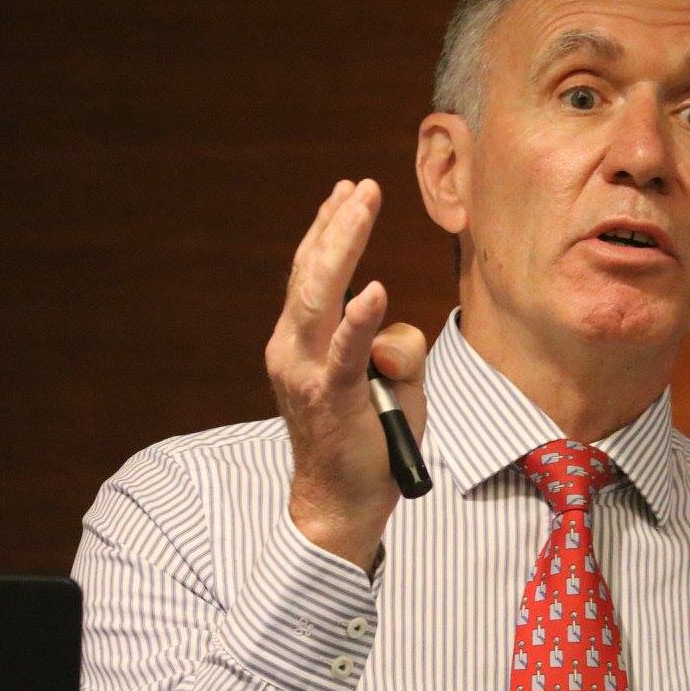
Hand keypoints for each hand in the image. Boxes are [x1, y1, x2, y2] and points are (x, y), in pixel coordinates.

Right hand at [264, 179, 426, 573]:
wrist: (341, 503)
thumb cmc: (368, 439)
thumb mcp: (389, 382)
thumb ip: (394, 347)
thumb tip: (396, 330)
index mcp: (300, 342)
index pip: (311, 274)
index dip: (328, 230)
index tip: (347, 192)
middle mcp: (293, 350)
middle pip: (313, 274)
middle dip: (339, 225)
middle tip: (364, 186)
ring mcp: (307, 374)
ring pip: (321, 298)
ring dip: (344, 247)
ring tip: (363, 207)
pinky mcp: (332, 399)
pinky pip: (346, 353)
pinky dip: (359, 320)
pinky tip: (374, 290)